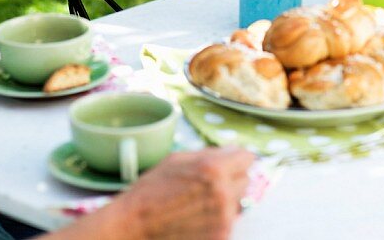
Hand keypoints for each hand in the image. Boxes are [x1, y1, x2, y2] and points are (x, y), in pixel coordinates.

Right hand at [112, 147, 253, 239]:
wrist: (136, 225)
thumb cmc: (153, 189)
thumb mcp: (178, 159)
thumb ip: (210, 154)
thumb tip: (233, 151)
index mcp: (214, 169)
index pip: (247, 158)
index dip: (237, 158)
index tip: (230, 161)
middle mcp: (223, 194)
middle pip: (246, 179)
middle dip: (232, 177)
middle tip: (210, 182)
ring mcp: (223, 220)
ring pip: (239, 202)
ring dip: (227, 199)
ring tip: (201, 201)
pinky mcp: (220, 238)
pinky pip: (230, 221)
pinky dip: (219, 217)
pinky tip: (199, 216)